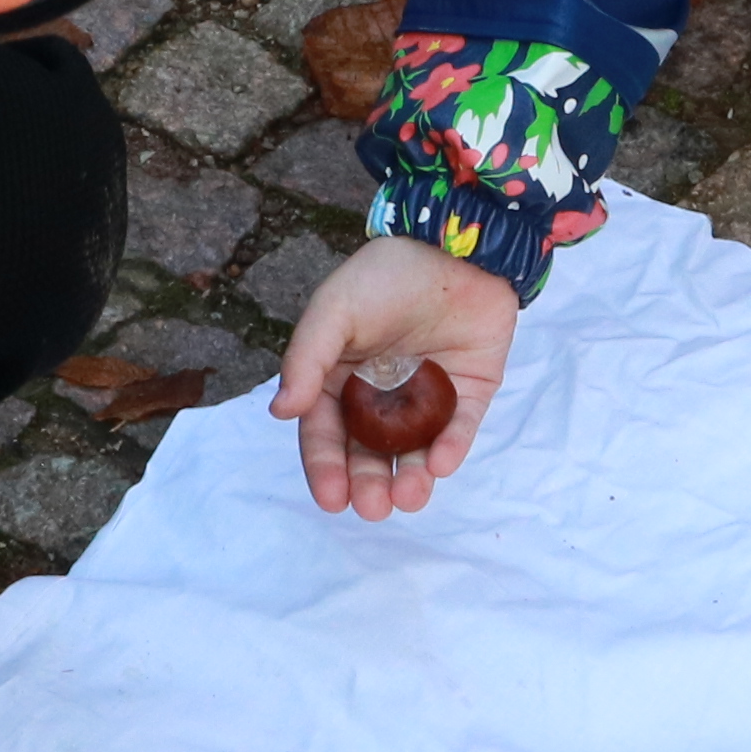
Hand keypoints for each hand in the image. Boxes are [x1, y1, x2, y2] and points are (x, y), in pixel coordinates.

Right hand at [271, 233, 522, 517]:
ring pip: (414, 450)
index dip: (326, 468)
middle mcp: (380, 394)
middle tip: (372, 508)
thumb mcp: (335, 310)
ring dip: (409, 478)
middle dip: (368, 484)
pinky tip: (439, 464)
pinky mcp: (469, 392)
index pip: (326, 433)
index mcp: (339, 377)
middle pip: (369, 451)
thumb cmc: (386, 274)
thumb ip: (307, 359)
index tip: (331, 499)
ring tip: (406, 498)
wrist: (457, 243)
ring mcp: (426, 396)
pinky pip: (458, 429)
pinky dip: (449, 448)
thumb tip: (280, 411)